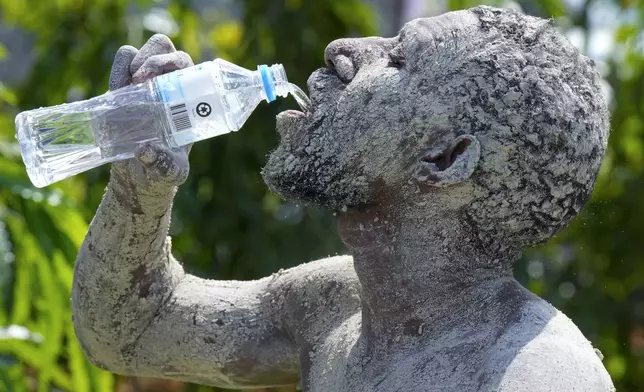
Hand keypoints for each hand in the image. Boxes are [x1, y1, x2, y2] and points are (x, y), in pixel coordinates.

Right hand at [108, 34, 193, 209]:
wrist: (139, 178)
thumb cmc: (162, 171)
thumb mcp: (169, 172)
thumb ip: (163, 165)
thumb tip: (145, 151)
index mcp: (187, 99)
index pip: (186, 65)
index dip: (172, 63)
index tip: (155, 78)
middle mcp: (167, 85)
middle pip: (164, 48)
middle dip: (152, 57)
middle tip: (141, 80)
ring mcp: (143, 84)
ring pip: (140, 52)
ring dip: (133, 61)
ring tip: (128, 86)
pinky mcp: (122, 89)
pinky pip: (121, 62)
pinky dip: (117, 68)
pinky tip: (116, 89)